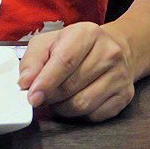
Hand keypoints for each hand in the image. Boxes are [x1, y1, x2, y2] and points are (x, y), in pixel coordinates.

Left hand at [17, 22, 134, 121]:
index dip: (46, 82)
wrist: (113, 50)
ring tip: (56, 99)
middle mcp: (108, 53)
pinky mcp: (124, 95)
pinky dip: (78, 114)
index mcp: (87, 34)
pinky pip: (95, 115)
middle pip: (71, 86)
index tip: (32, 96)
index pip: (65, 61)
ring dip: (62, 107)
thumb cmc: (75, 46)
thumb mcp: (50, 42)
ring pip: (83, 104)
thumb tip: (25, 82)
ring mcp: (119, 76)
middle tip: (40, 97)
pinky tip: (73, 102)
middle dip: (50, 96)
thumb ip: (33, 59)